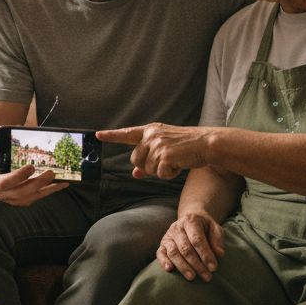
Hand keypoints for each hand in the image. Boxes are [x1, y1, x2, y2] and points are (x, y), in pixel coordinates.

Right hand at [0, 139, 68, 205]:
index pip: (5, 183)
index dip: (18, 176)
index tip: (31, 167)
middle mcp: (3, 194)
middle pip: (22, 192)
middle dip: (38, 183)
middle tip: (51, 173)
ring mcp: (13, 199)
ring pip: (31, 197)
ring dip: (47, 189)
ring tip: (61, 181)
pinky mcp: (22, 200)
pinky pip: (37, 197)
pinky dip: (49, 191)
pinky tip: (61, 184)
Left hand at [95, 123, 213, 178]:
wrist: (207, 143)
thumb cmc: (188, 147)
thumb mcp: (166, 149)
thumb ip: (148, 158)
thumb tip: (135, 173)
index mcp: (151, 130)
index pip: (127, 133)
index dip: (112, 135)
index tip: (98, 135)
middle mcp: (151, 135)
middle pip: (135, 160)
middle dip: (148, 166)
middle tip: (167, 161)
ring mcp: (157, 145)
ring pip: (147, 169)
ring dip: (161, 170)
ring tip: (176, 160)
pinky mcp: (164, 155)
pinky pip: (159, 174)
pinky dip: (169, 174)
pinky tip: (179, 165)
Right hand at [157, 213, 225, 281]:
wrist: (190, 219)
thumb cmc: (205, 227)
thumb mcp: (215, 228)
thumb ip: (217, 240)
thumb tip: (219, 254)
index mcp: (191, 221)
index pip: (197, 239)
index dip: (205, 254)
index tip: (214, 268)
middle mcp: (177, 227)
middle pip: (185, 248)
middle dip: (196, 264)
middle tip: (207, 277)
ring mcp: (168, 236)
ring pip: (173, 253)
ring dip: (183, 267)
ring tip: (192, 277)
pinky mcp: (162, 245)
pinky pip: (160, 254)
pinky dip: (163, 262)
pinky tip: (170, 270)